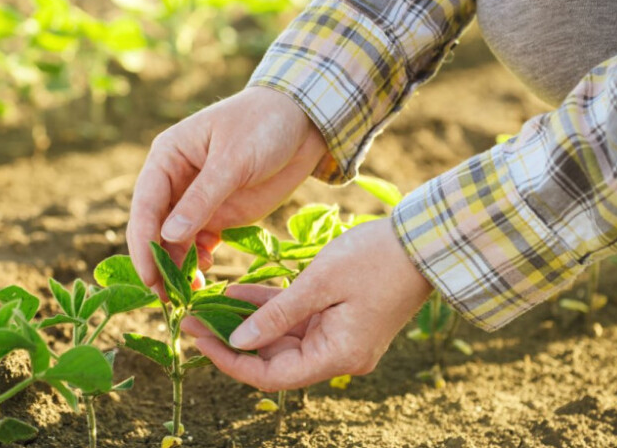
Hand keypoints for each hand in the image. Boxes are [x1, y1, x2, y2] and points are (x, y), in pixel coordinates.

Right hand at [127, 86, 326, 298]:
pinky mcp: (218, 214)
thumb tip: (167, 236)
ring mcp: (195, 200)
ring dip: (177, 267)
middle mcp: (174, 181)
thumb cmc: (264, 125)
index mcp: (167, 158)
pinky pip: (198, 244)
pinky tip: (206, 275)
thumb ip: (202, 198)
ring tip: (189, 293)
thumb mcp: (234, 160)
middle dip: (157, 262)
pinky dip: (198, 262)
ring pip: (174, 241)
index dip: (143, 243)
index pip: (145, 205)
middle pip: (154, 228)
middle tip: (165, 298)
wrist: (305, 122)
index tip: (149, 276)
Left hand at [182, 218, 432, 390]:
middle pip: (274, 359)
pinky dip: (268, 308)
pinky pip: (296, 319)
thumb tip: (237, 341)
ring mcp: (339, 336)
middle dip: (232, 341)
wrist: (425, 241)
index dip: (232, 363)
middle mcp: (338, 354)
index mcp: (338, 356)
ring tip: (205, 307)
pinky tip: (235, 294)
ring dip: (246, 323)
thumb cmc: (376, 259)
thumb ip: (276, 314)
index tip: (199, 341)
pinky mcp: (339, 317)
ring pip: (281, 337)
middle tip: (192, 320)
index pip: (273, 376)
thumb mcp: (319, 283)